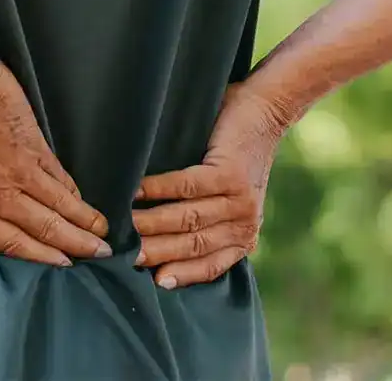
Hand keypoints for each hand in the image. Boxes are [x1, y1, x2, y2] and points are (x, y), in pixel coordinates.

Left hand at [0, 61, 111, 266]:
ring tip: (100, 231)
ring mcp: (17, 165)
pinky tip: (81, 191)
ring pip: (57, 201)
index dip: (38, 256)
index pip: (10, 243)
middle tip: (97, 254)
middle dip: (72, 244)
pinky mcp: (30, 137)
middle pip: (43, 227)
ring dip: (80, 218)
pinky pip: (57, 170)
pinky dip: (71, 185)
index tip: (62, 265)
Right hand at [133, 81, 282, 288]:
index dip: (181, 275)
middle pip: (193, 245)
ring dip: (152, 225)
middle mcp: (244, 223)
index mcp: (244, 234)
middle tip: (126, 258)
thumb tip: (161, 236)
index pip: (209, 265)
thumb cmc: (239, 150)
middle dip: (158, 254)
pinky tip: (136, 191)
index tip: (154, 282)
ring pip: (187, 219)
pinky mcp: (229, 173)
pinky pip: (186, 186)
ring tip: (124, 226)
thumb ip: (209, 217)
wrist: (267, 109)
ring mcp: (238, 199)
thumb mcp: (232, 195)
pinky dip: (157, 189)